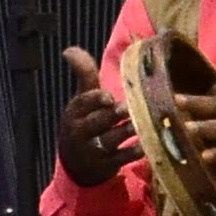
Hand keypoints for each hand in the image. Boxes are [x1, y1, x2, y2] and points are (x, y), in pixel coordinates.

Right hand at [54, 43, 132, 189]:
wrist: (75, 164)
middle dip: (113, 116)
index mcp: (75, 112)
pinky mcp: (105, 166)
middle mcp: (80, 132)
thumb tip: (69, 49)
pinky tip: (146, 145)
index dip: (95, 100)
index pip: (83, 103)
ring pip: (110, 139)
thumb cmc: (84, 123)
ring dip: (127, 131)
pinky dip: (133, 152)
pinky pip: (120, 159)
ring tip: (143, 123)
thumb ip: (84, 75)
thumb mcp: (82, 101)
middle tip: (129, 109)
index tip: (108, 97)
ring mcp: (92, 150)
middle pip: (97, 122)